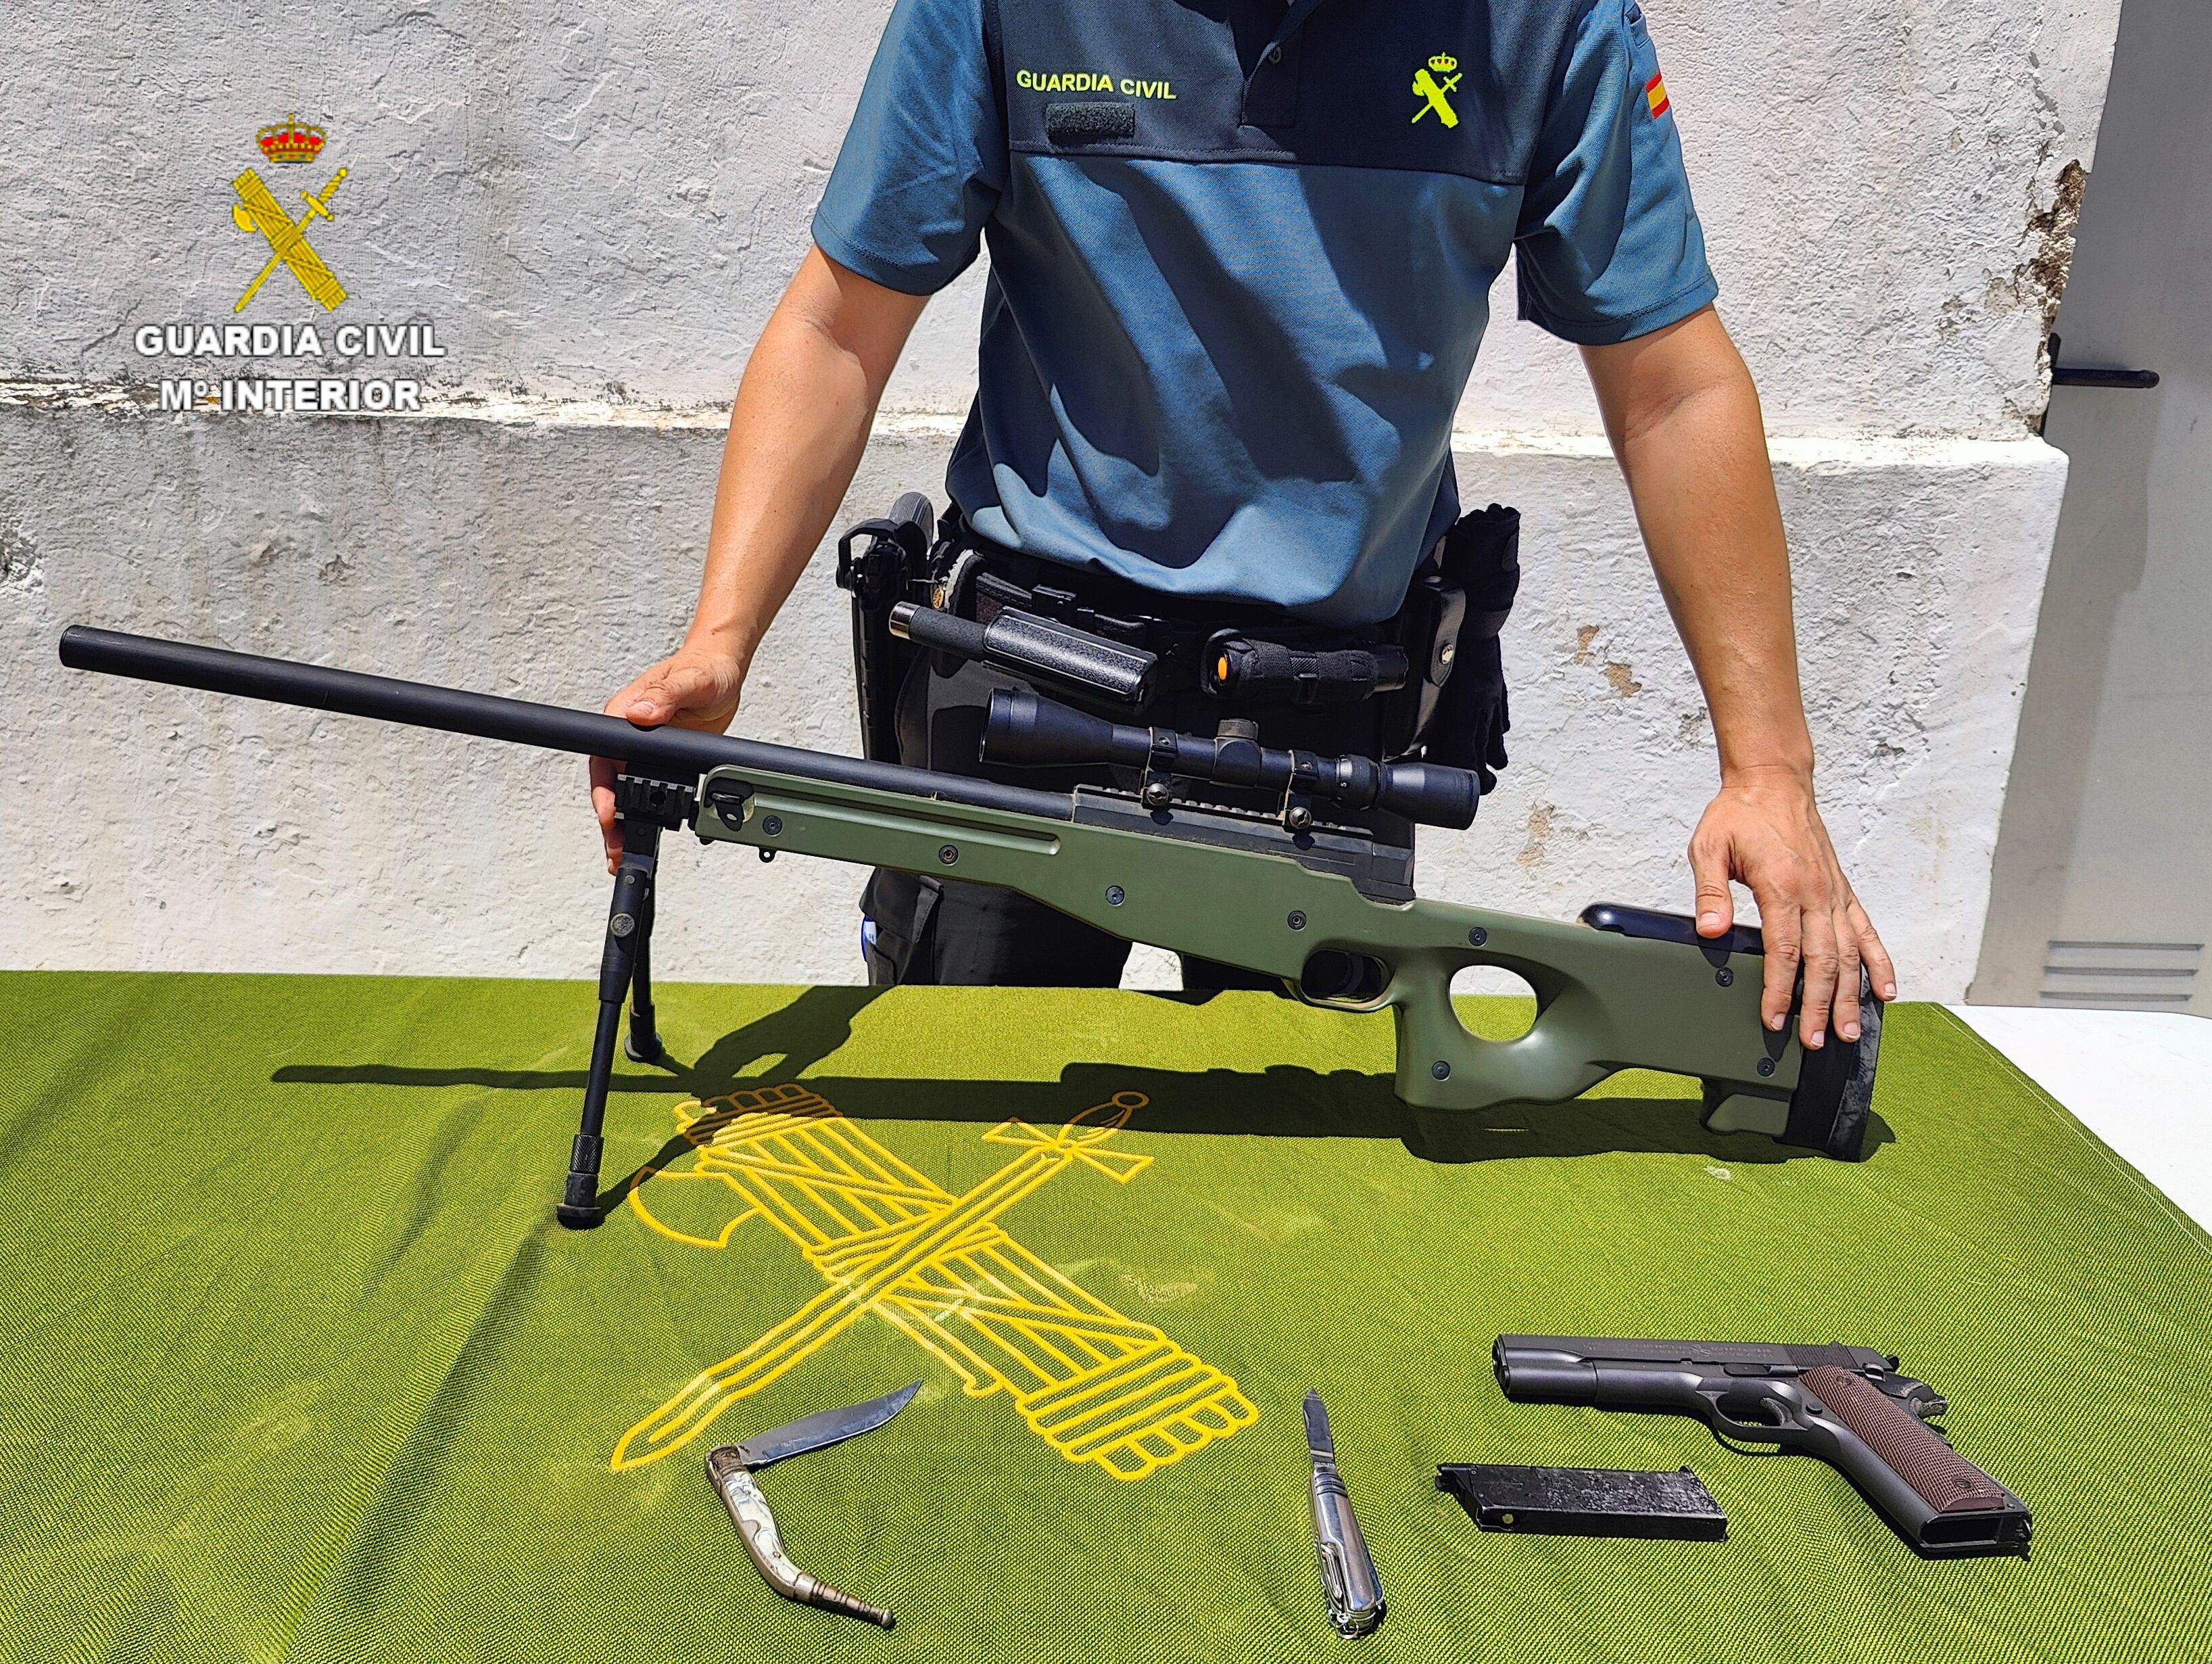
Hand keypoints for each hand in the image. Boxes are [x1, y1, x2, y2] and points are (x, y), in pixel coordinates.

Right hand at [590, 645, 745, 871]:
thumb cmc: (704, 669)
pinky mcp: (662, 760)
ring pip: (626, 792)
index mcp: (625, 713)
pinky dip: (646, 813)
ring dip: (624, 822)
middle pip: (610, 783)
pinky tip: (647, 833)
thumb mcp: (690, 680)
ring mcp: (644, 750)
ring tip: (621, 852)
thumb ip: (666, 695)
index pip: (603, 756)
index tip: (609, 812)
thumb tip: (640, 713)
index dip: (604, 789)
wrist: (723, 673)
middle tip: (615, 847)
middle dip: (610, 819)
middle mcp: (629, 733)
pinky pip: (648, 790)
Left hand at [1687, 767, 1897, 1049]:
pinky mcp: (1842, 891)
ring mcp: (1833, 893)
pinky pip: (1866, 931)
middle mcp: (1815, 893)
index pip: (1784, 950)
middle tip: (1815, 1041)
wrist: (1773, 783)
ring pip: (1849, 952)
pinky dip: (1878, 962)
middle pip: (1823, 960)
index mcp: (1782, 886)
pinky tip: (1884, 990)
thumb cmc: (1739, 815)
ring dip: (1850, 994)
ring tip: (1849, 1030)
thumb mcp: (1709, 847)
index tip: (1775, 1019)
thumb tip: (1709, 930)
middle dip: (1818, 1005)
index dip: (1780, 990)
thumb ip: (1710, 892)